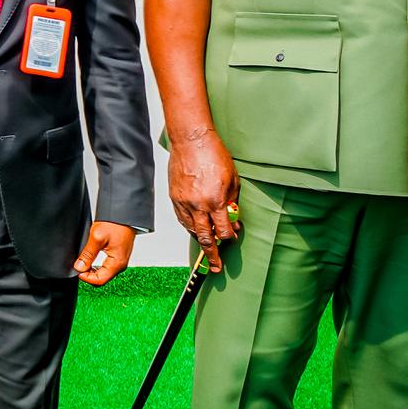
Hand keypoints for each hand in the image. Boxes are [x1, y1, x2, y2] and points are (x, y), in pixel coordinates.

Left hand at [73, 220, 137, 285]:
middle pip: (101, 278)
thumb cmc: (115, 224)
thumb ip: (87, 254)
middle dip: (88, 274)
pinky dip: (96, 265)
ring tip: (83, 261)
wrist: (124, 214)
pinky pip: (106, 266)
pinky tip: (90, 258)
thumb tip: (79, 267)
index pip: (100, 280)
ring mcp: (120, 261)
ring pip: (103, 273)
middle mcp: (120, 265)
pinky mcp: (118, 256)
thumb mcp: (97, 238)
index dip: (86, 277)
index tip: (77, 269)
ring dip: (92, 269)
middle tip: (79, 265)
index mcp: (117, 263)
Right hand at [167, 125, 241, 271]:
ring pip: (191, 229)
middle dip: (211, 254)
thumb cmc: (213, 155)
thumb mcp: (233, 180)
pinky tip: (194, 228)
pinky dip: (188, 226)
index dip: (230, 237)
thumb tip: (233, 218)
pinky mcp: (174, 197)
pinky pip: (181, 218)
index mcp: (215, 201)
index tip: (232, 239)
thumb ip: (232, 202)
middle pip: (205, 237)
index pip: (223, 230)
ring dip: (199, 239)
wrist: (191, 141)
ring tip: (206, 247)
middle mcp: (198, 205)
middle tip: (215, 267)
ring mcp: (183, 202)